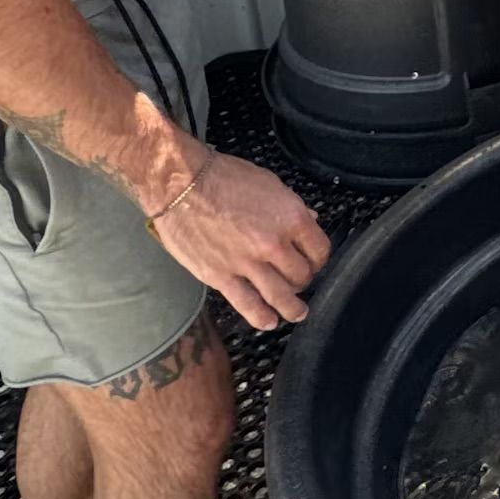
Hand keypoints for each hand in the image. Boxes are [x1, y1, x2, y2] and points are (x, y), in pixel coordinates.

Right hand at [149, 149, 330, 329]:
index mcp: (290, 218)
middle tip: (299, 281)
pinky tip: (269, 321)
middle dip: (304, 280)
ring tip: (297, 313)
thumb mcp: (269, 183)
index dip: (319, 258)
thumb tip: (310, 220)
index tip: (314, 261)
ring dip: (292, 308)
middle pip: (301, 275)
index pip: (319, 250)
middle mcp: (273, 244)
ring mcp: (247, 263)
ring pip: (280, 296)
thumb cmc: (223, 177)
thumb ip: (292, 207)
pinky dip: (261, 317)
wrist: (180, 183)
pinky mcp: (221, 276)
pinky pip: (248, 304)